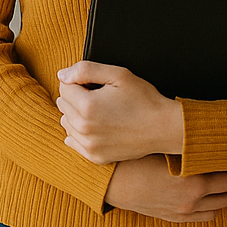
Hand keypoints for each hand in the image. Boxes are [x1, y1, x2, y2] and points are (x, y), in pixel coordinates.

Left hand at [57, 61, 182, 163]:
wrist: (164, 128)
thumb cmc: (143, 99)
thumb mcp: (118, 75)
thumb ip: (86, 70)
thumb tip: (62, 75)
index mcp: (87, 106)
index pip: (64, 86)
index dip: (79, 82)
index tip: (96, 85)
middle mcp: (84, 128)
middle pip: (63, 104)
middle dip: (76, 97)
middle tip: (100, 98)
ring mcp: (89, 145)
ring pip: (66, 122)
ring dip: (76, 115)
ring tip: (100, 112)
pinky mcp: (95, 156)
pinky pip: (72, 141)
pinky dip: (80, 132)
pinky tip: (96, 127)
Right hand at [104, 155, 226, 222]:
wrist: (108, 181)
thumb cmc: (132, 158)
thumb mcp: (162, 146)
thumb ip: (187, 144)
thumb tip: (206, 135)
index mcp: (193, 182)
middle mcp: (192, 200)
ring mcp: (183, 212)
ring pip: (219, 207)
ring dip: (225, 194)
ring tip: (224, 181)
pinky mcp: (173, 217)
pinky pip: (204, 217)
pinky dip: (212, 206)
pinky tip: (208, 195)